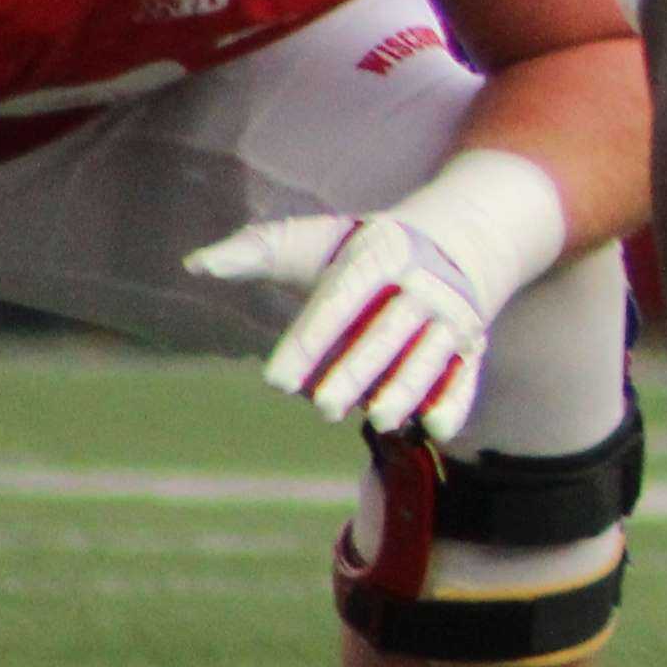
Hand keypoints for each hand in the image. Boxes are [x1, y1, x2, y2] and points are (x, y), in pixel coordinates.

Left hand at [200, 212, 503, 438]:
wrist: (461, 237)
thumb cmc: (362, 251)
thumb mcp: (316, 241)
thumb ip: (258, 252)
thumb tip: (195, 264)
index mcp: (380, 254)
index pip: (342, 297)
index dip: (310, 338)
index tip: (275, 380)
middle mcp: (422, 285)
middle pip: (389, 331)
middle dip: (358, 369)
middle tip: (322, 408)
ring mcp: (452, 316)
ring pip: (430, 355)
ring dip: (407, 388)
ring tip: (378, 420)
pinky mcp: (471, 345)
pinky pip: (466, 375)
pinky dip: (455, 401)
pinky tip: (436, 428)